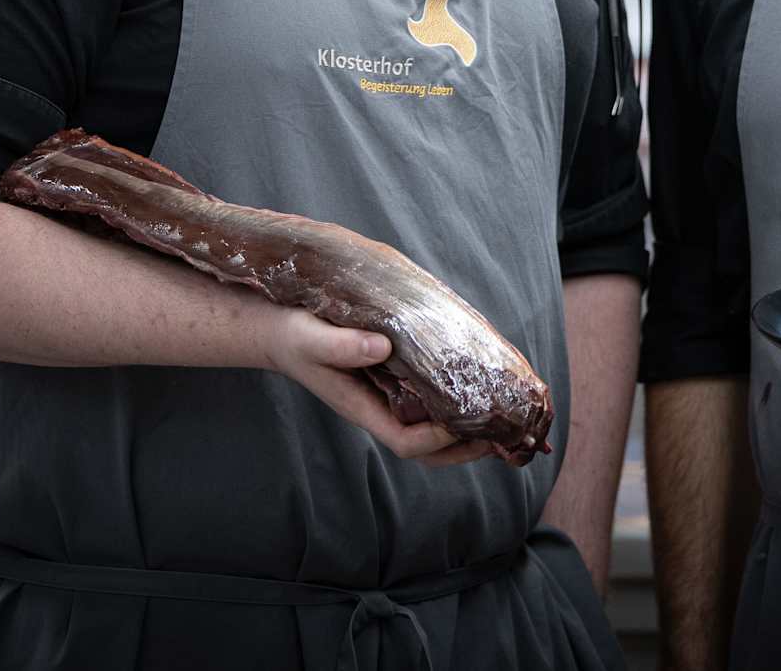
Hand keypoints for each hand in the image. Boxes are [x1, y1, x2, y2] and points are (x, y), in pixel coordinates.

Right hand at [262, 307, 495, 466]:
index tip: (462, 420)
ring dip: (465, 430)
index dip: (437, 439)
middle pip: (426, 449)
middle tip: (501, 434)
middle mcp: (379, 409)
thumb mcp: (312, 337)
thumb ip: (342, 345)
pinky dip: (454, 401)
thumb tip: (383, 346)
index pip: (406, 441)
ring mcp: (386, 397)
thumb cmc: (294, 336)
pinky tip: (475, 385)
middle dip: (463, 448)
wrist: (280, 331)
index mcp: (362, 408)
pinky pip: (428, 402)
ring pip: (431, 430)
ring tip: (499, 417)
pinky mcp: (393, 379)